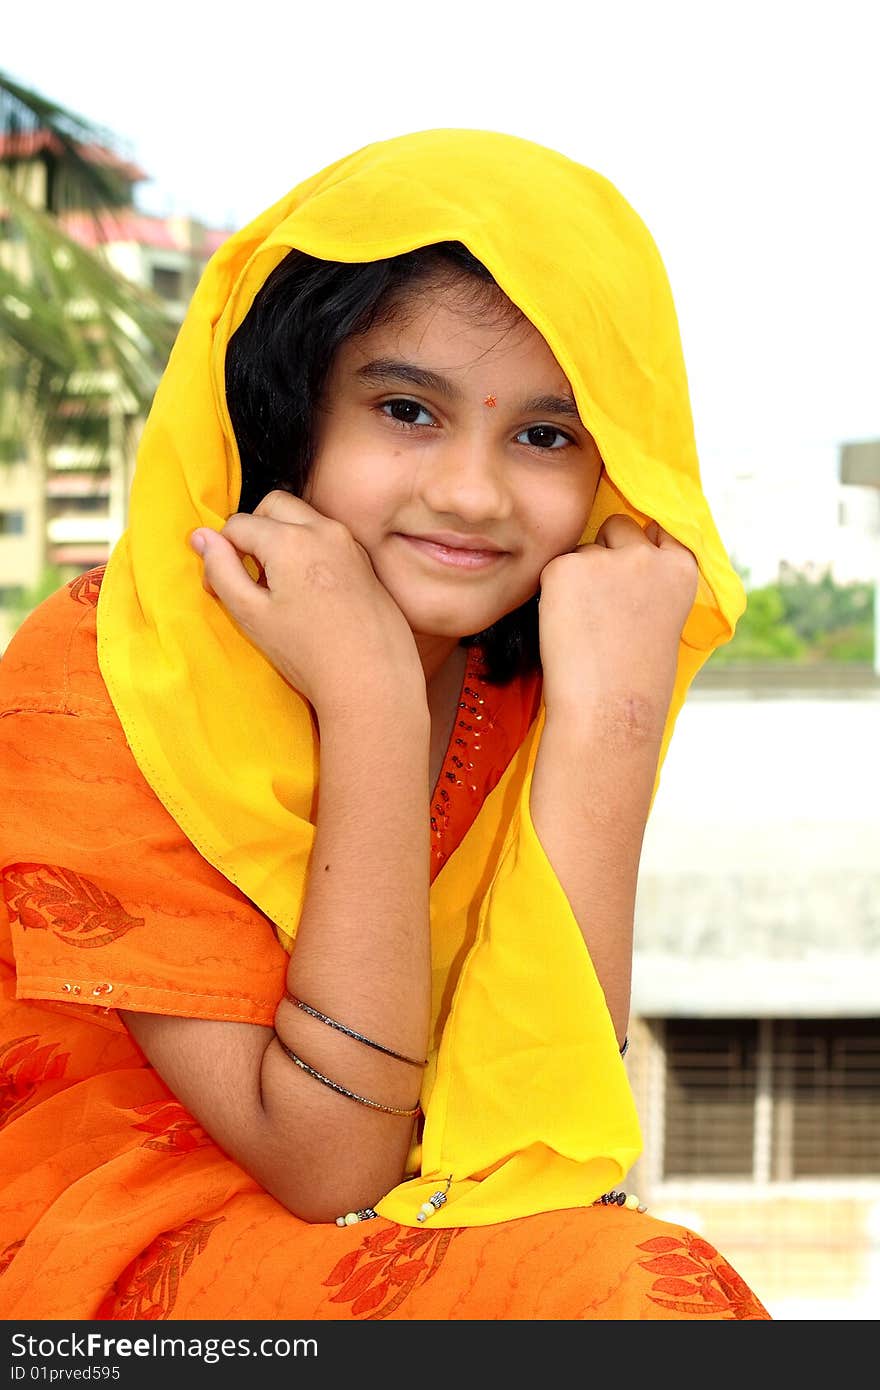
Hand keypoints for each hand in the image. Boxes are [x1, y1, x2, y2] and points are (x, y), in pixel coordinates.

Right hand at [190, 491, 424, 713]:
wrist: (372, 678)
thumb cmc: (310, 652)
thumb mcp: (251, 614)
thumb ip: (221, 570)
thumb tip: (201, 537)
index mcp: (290, 539)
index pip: (237, 525)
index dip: (220, 554)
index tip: (222, 587)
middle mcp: (323, 529)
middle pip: (273, 505)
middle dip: (253, 530)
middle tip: (250, 574)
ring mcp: (348, 543)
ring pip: (302, 517)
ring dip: (281, 536)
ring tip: (279, 585)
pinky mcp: (364, 560)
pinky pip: (326, 537)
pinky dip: (307, 548)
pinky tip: (307, 592)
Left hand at [537, 516, 698, 732]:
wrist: (609, 710)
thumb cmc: (635, 677)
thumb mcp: (662, 617)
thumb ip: (650, 580)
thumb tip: (620, 550)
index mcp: (681, 567)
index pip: (658, 530)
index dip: (640, 551)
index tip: (633, 577)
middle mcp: (646, 555)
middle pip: (618, 526)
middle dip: (607, 551)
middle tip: (602, 603)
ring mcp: (605, 559)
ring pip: (583, 550)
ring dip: (579, 577)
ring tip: (587, 627)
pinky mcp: (564, 569)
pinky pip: (555, 569)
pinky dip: (554, 594)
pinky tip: (567, 628)